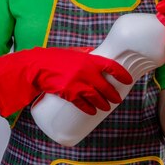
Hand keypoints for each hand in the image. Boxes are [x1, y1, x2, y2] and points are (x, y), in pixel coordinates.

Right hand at [0, 47, 132, 116]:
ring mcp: (78, 83)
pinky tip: (93, 112)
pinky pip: (83, 104)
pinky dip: (89, 109)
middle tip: (117, 99)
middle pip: (106, 86)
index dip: (122, 74)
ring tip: (106, 107)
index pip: (111, 66)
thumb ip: (84, 54)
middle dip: (113, 94)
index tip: (128, 80)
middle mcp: (86, 71)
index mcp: (89, 59)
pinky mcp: (69, 93)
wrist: (37, 66)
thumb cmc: (54, 58)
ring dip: (103, 104)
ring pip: (96, 97)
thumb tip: (94, 53)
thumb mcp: (72, 52)